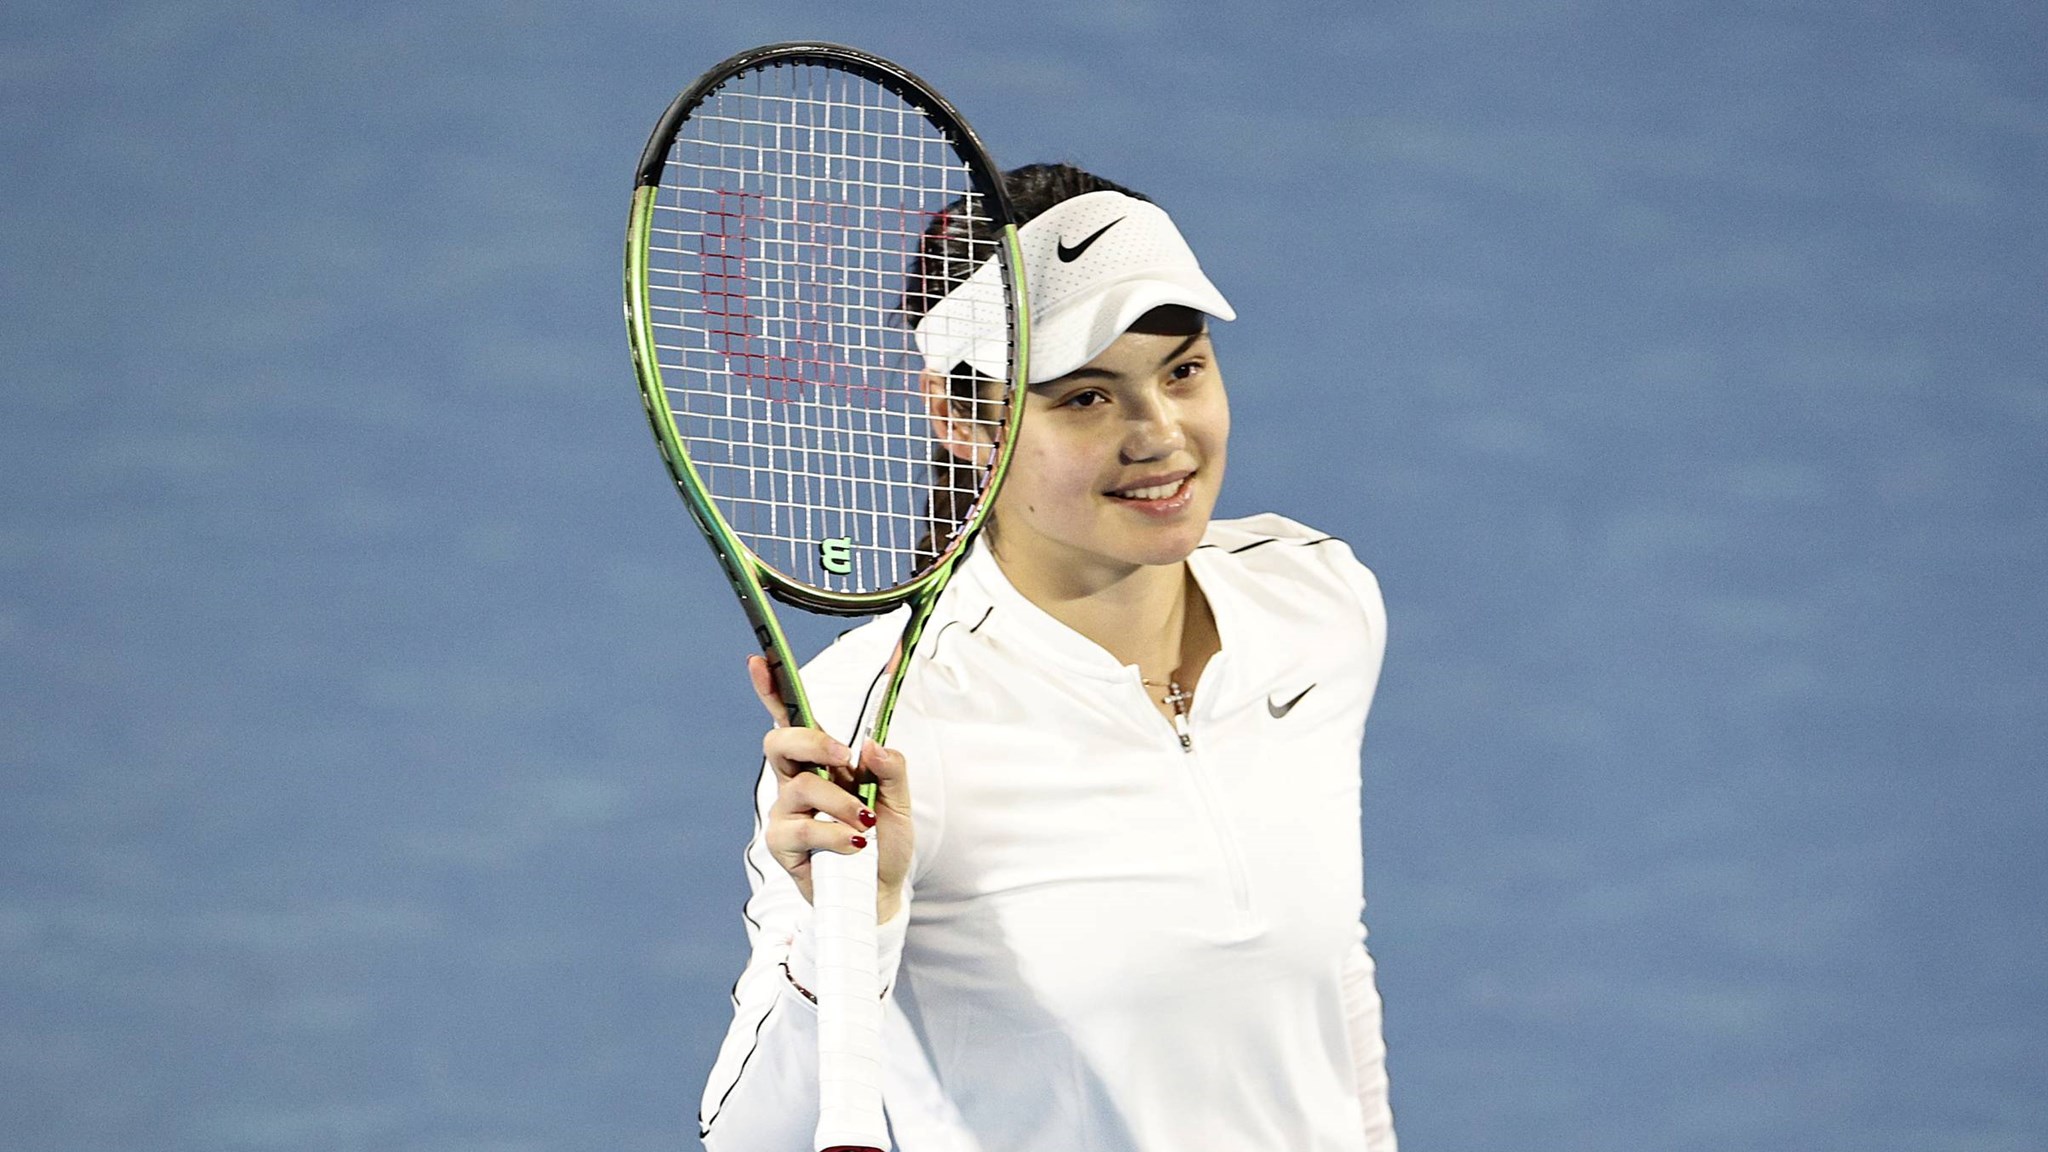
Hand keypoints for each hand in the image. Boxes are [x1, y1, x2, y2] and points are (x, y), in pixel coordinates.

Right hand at [749, 655, 912, 922]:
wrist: (878, 894)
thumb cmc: (883, 842)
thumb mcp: (899, 800)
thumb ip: (892, 769)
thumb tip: (870, 745)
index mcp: (822, 762)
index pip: (791, 719)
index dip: (773, 688)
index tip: (760, 660)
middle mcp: (796, 782)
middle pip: (779, 742)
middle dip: (812, 743)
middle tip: (845, 760)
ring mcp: (785, 812)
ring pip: (800, 787)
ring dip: (840, 803)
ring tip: (865, 824)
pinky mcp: (782, 844)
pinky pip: (801, 828)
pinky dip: (834, 834)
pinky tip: (854, 845)